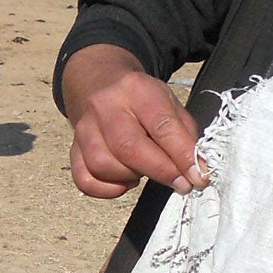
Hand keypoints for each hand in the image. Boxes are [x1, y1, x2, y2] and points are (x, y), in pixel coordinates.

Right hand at [61, 44, 204, 197]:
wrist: (101, 83)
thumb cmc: (142, 99)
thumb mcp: (169, 103)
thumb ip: (184, 134)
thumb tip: (195, 170)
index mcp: (137, 89)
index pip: (161, 125)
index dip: (182, 155)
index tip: (198, 177)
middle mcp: (105, 106)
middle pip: (129, 147)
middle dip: (160, 171)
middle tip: (181, 184)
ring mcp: (84, 128)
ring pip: (103, 165)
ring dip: (130, 177)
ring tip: (144, 171)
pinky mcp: (73, 148)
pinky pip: (84, 179)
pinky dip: (106, 189)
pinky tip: (123, 181)